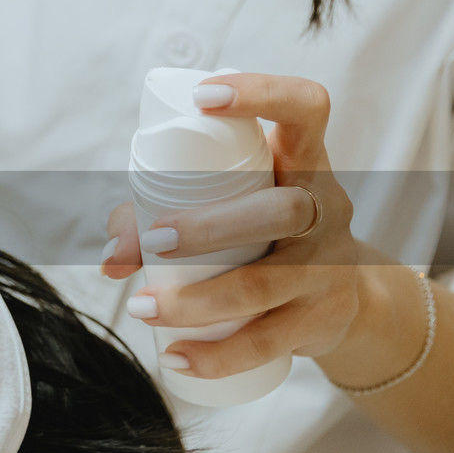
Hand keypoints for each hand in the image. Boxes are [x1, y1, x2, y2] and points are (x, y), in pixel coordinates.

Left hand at [102, 73, 360, 378]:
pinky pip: (269, 341)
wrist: (343, 301)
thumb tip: (110, 256)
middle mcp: (325, 208)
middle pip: (281, 210)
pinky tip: (176, 358)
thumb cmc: (265, 236)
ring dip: (196, 301)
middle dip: (210, 227)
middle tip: (154, 242)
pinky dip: (217, 355)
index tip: (205, 96)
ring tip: (141, 308)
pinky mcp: (323, 319)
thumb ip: (159, 216)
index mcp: (303, 163)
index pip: (306, 108)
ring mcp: (330, 267)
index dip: (262, 93)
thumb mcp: (231, 209)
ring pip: (267, 283)